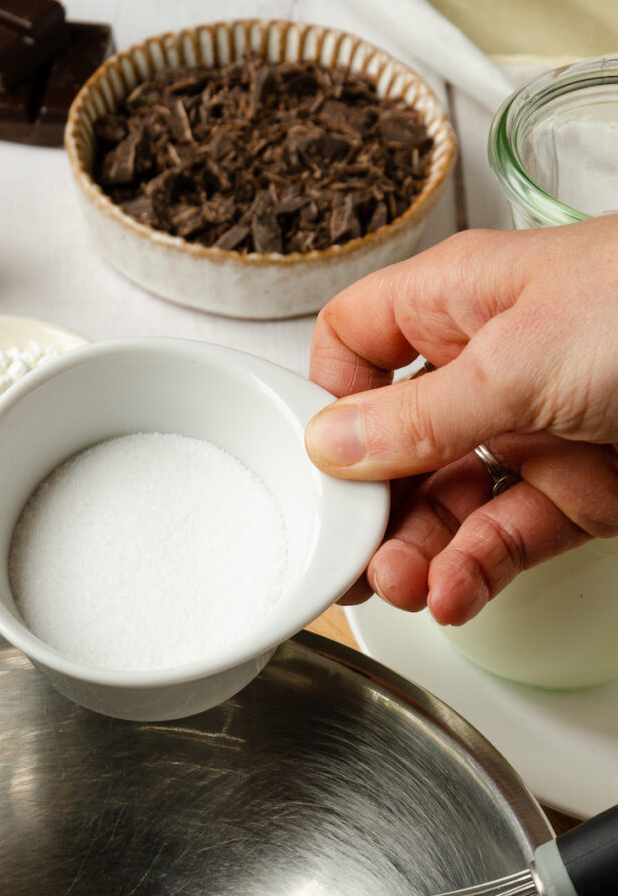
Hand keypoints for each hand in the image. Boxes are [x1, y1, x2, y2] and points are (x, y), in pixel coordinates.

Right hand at [304, 218, 617, 623]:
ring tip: (407, 585)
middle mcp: (490, 368)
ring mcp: (531, 434)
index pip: (358, 343)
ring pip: (443, 505)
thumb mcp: (520, 357)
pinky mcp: (575, 495)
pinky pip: (502, 541)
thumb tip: (331, 444)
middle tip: (355, 554)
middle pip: (394, 445)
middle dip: (372, 505)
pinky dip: (474, 573)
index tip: (320, 461)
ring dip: (417, 552)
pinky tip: (456, 593)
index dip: (331, 401)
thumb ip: (419, 415)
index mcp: (463, 302)